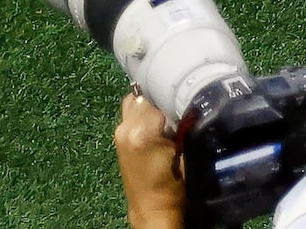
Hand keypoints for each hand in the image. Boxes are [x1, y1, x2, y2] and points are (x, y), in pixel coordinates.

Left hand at [115, 92, 183, 228]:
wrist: (152, 209)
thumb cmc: (173, 186)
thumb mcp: (186, 151)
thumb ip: (183, 123)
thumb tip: (186, 103)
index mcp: (142, 132)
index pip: (159, 95)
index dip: (174, 97)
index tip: (184, 105)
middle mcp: (126, 129)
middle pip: (144, 95)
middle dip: (160, 99)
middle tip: (175, 111)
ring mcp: (119, 134)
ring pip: (135, 102)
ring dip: (150, 105)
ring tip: (166, 118)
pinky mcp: (118, 140)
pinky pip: (131, 114)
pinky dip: (143, 114)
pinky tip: (156, 126)